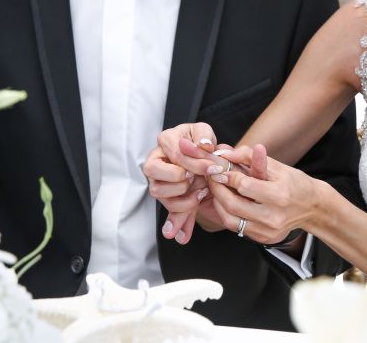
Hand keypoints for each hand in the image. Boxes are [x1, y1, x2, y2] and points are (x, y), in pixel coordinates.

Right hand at [144, 123, 229, 243]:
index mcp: (165, 141)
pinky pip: (168, 213)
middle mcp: (156, 161)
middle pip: (154, 172)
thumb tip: (204, 146)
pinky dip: (178, 224)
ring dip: (182, 197)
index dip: (194, 162)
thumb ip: (203, 136)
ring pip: (159, 194)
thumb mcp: (203, 131)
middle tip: (197, 179)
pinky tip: (184, 235)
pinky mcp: (167, 198)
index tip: (212, 168)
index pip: (175, 154)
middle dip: (180, 179)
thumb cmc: (199, 140)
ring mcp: (158, 181)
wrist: (201, 154)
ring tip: (201, 194)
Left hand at [208, 144, 320, 244]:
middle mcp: (274, 216)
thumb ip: (250, 158)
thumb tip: (227, 153)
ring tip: (217, 190)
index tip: (218, 169)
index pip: (245, 186)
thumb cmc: (295, 183)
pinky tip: (227, 202)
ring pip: (231, 221)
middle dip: (218, 190)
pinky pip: (238, 228)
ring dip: (219, 204)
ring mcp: (268, 231)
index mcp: (280, 195)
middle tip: (212, 178)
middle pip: (234, 206)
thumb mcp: (277, 166)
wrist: (313, 207)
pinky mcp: (264, 238)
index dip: (227, 176)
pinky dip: (228, 214)